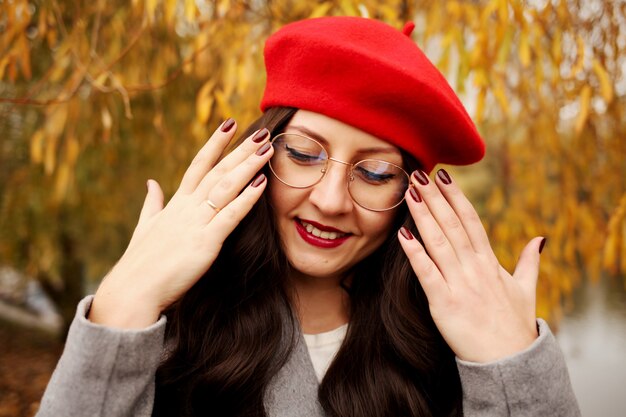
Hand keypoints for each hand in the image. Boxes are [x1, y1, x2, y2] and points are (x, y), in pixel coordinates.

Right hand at [89, 120, 273, 327]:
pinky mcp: (205, 242)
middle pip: (217, 171)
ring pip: (225, 187)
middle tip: (261, 132)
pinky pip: (230, 215)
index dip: (215, 144)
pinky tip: (262, 184)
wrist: (132, 290)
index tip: (229, 124)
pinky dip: (247, 199)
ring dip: (247, 166)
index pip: (198, 165)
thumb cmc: (140, 262)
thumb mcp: (146, 227)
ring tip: (267, 149)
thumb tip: (151, 183)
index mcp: (176, 203)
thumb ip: (152, 203)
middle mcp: (187, 207)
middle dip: (240, 150)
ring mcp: (196, 222)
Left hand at [398, 169, 541, 362]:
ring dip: (423, 215)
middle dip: (434, 198)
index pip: (471, 221)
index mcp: (490, 262)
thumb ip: (529, 261)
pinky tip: (402, 234)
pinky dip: (414, 252)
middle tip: (419, 174)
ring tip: (409, 192)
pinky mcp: (444, 302)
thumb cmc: (515, 326)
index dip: (456, 197)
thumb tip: (540, 239)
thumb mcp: (526, 289)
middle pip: (452, 225)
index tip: (443, 176)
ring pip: (438, 242)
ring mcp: (459, 284)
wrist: (510, 362)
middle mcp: (474, 268)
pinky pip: (426, 272)